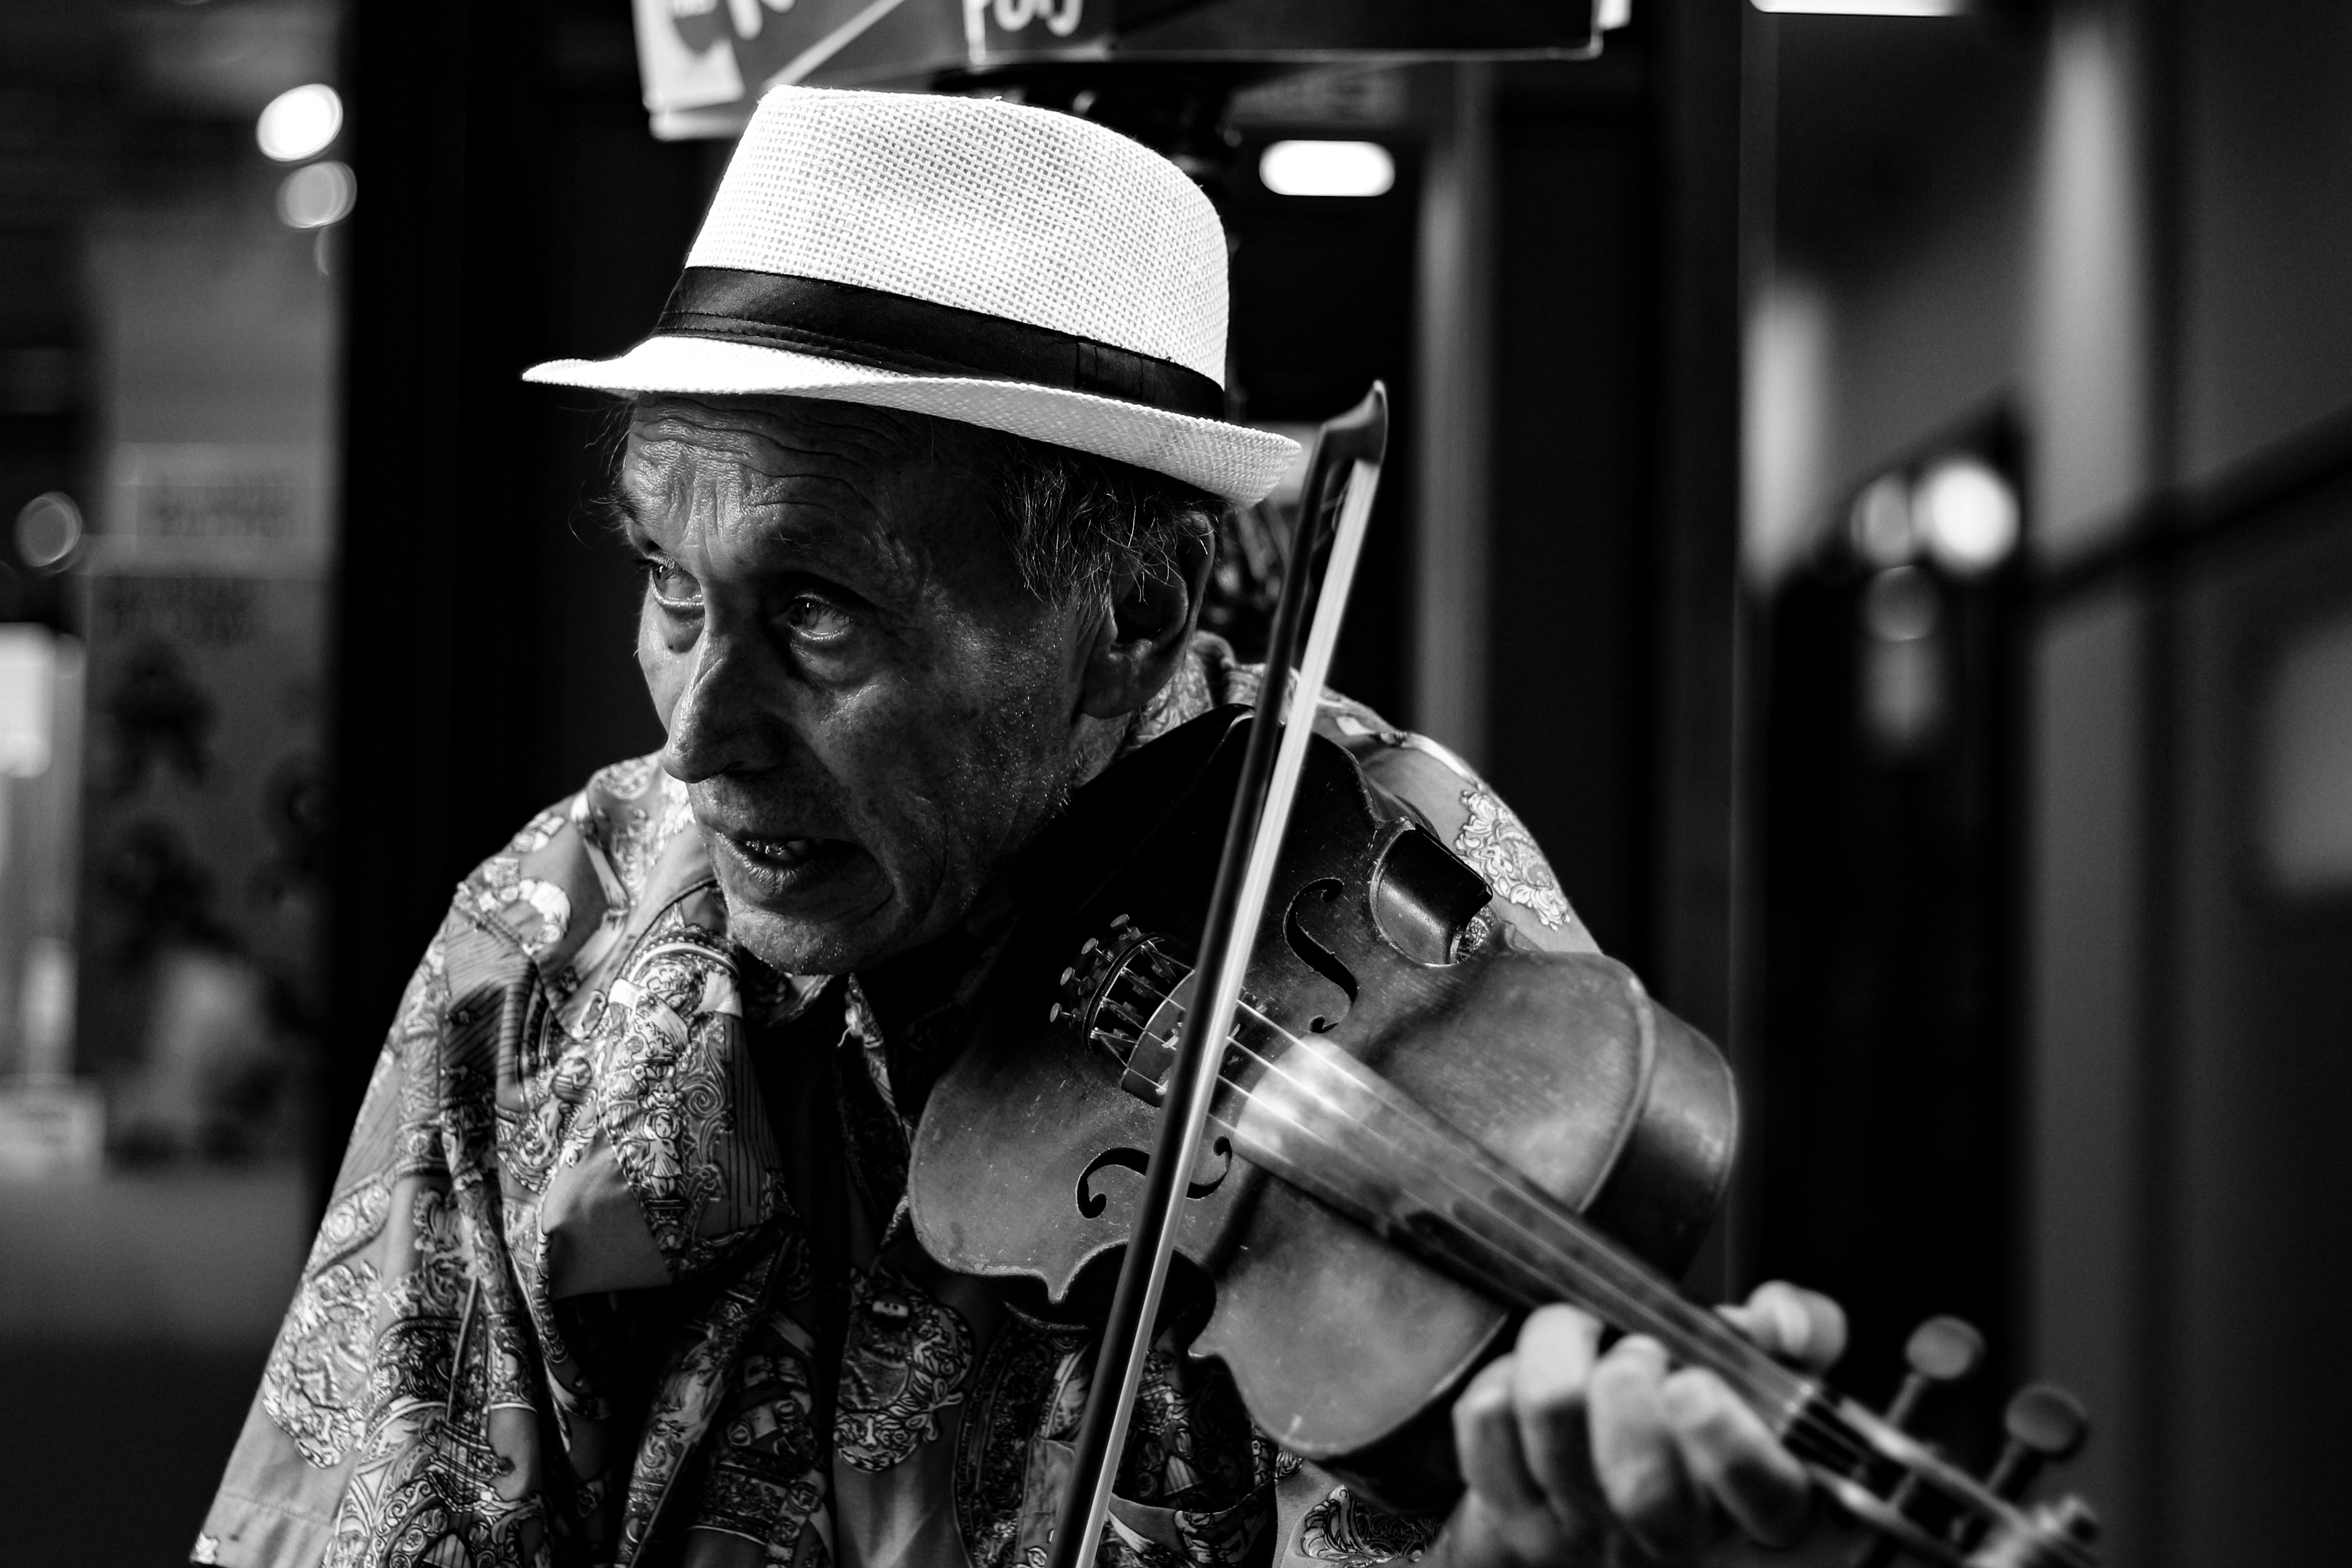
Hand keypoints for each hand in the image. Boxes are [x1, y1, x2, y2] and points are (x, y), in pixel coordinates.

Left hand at [1438, 1281, 1846, 1567]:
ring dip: (1561, 1350)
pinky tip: (1525, 1375)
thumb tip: (1779, 1318)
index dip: (1731, 1442)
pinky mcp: (1506, 1518)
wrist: (1608, 1498)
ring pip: (1553, 1422)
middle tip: (1636, 1350)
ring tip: (1581, 1335)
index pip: (1764, 1498)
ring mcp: (1581, 1535)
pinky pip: (1486, 1423)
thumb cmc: (1694, 1429)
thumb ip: (1800, 1333)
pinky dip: (1500, 1376)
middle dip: (1631, 1384)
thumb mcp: (1769, 1379)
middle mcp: (1669, 1537)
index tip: (1698, 1384)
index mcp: (1752, 1505)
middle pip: (1644, 1481)